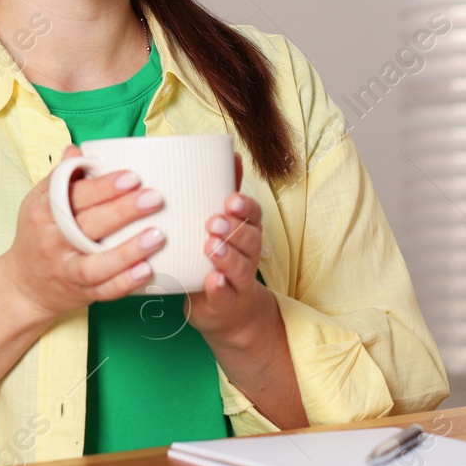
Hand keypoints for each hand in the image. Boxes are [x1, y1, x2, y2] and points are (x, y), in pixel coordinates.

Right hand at [1, 144, 168, 326]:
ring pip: (95, 264)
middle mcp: (52, 241)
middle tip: (154, 198)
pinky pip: (103, 291)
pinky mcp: (80, 293)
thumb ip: (59, 178)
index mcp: (42, 212)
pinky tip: (147, 270)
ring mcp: (65, 270)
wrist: (22, 286)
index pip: (72, 196)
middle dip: (122, 211)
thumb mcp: (39, 203)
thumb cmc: (39, 235)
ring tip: (157, 235)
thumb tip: (76, 150)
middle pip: (87, 225)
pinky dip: (124, 282)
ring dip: (127, 251)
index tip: (132, 176)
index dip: (102, 186)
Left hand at [185, 153, 276, 347]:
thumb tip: (230, 153)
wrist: (227, 313)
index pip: (254, 216)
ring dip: (227, 256)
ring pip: (241, 267)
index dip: (245, 208)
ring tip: (211, 247)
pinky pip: (226, 296)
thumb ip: (224, 193)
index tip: (230, 201)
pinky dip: (220, 287)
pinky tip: (212, 280)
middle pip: (250, 240)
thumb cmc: (218, 260)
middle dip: (233, 230)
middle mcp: (248, 255)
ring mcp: (239, 281)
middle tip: (212, 222)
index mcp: (247, 232)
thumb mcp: (224, 226)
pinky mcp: (227, 304)